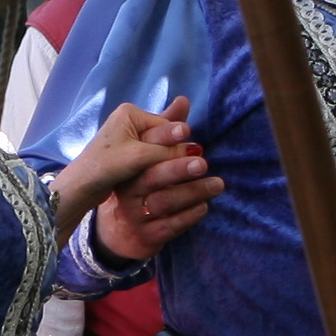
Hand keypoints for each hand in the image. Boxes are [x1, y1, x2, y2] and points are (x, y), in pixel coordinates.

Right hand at [57, 97, 222, 257]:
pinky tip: (204, 206)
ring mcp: (136, 214)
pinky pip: (169, 227)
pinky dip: (188, 216)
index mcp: (129, 169)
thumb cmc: (140, 185)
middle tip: (203, 162)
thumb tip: (183, 100)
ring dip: (192, 193)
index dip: (164, 143)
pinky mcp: (147, 235)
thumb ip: (165, 131)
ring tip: (217, 184)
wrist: (119, 231)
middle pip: (152, 178)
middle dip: (178, 169)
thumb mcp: (146, 158)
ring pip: (164, 203)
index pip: (145, 153)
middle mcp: (129, 191)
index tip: (188, 134)